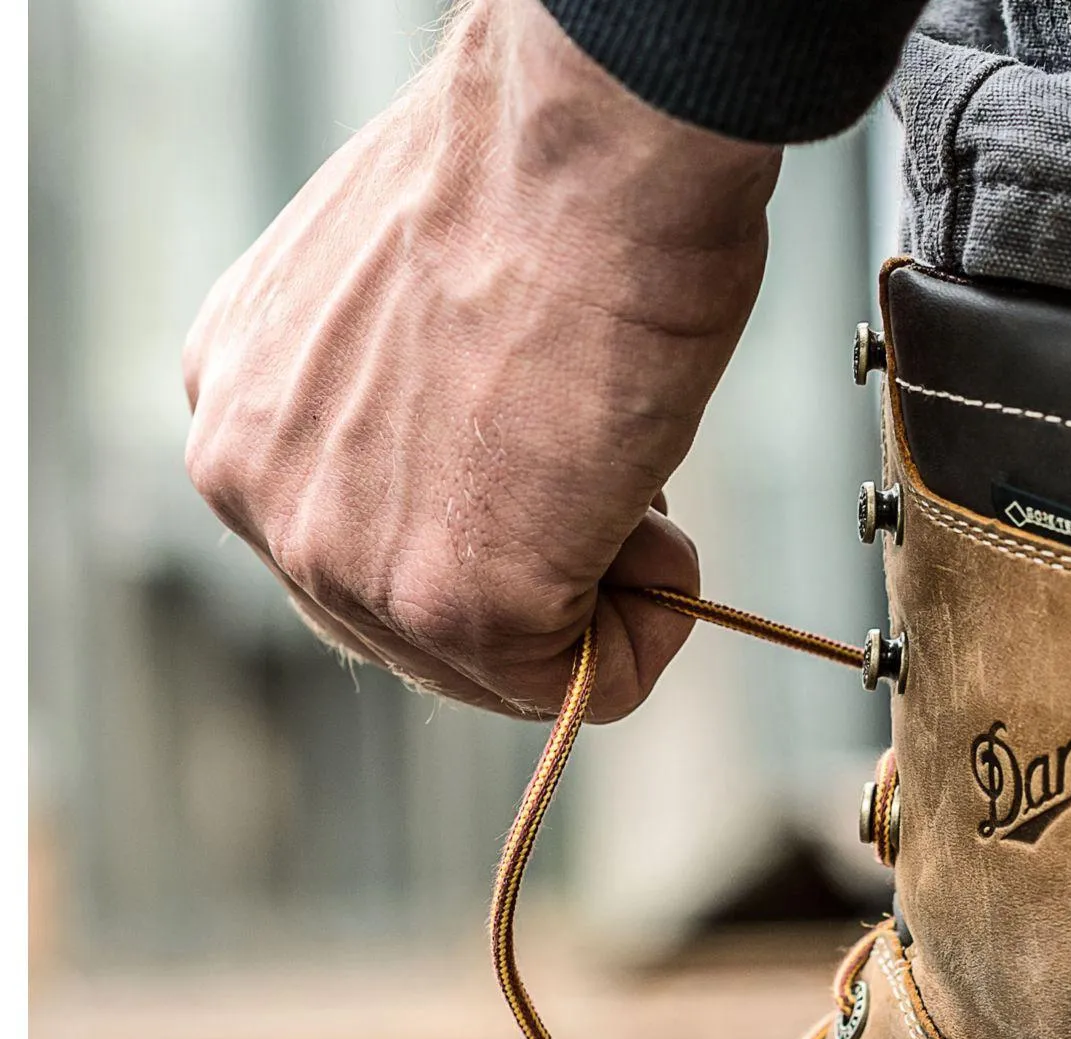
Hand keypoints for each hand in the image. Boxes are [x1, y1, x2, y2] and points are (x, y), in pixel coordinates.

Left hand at [182, 0, 779, 720]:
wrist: (589, 147)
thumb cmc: (539, 191)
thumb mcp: (407, 318)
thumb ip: (405, 426)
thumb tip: (500, 501)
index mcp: (241, 408)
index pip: (365, 561)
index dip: (492, 542)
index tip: (554, 481)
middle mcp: (259, 491)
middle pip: (426, 636)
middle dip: (542, 583)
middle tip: (606, 483)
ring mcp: (345, 558)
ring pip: (506, 667)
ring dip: (600, 595)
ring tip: (621, 476)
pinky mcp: (455, 602)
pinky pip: (586, 682)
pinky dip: (651, 623)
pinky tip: (648, 508)